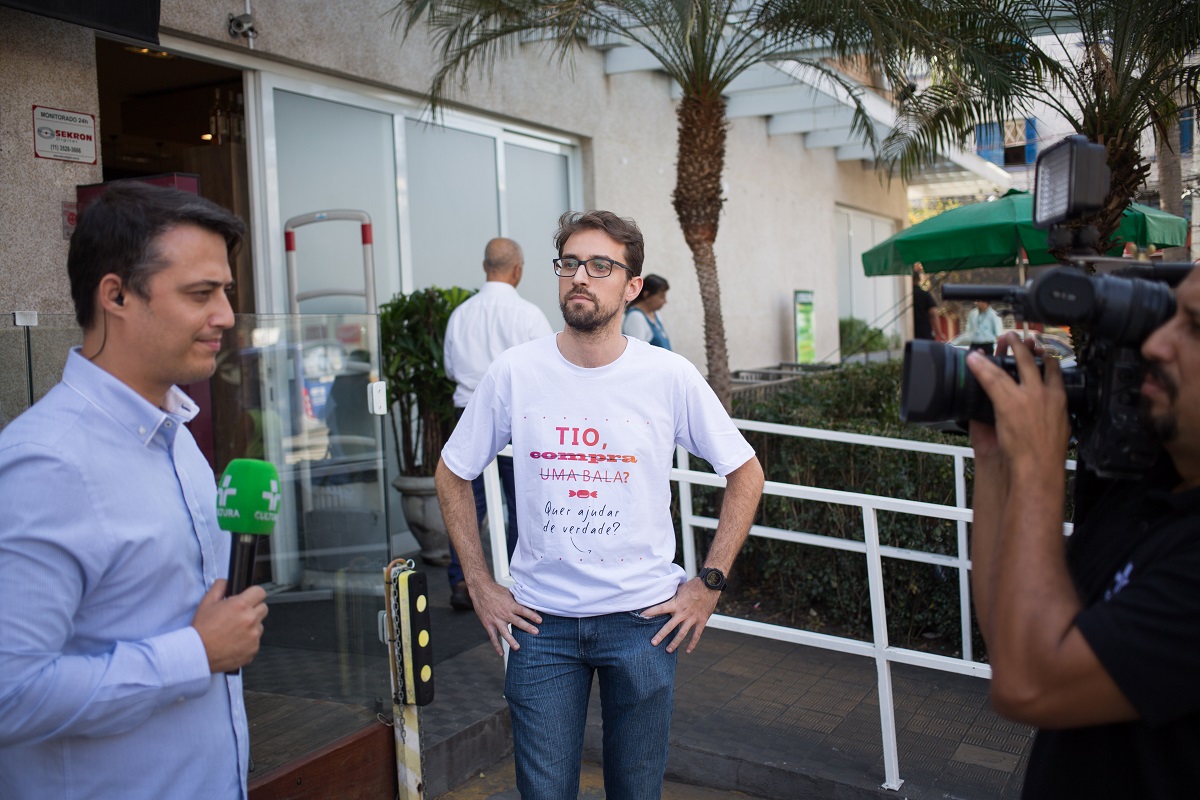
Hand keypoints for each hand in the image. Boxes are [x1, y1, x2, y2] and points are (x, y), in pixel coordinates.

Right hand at [191, 580, 268, 673]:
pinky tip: (235, 641)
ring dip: (251, 626)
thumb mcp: (206, 602)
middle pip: (263, 608)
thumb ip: (219, 587)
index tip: (249, 598)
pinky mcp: (253, 649)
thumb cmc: (202, 630)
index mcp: (240, 606)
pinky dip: (248, 641)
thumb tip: (227, 581)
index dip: (253, 594)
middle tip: (239, 615)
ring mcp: (253, 636)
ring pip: (260, 626)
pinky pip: (256, 641)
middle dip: (253, 609)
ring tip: (234, 631)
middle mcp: (250, 620)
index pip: (260, 592)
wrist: (199, 653)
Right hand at [468, 577, 541, 655]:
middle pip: (517, 622)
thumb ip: (518, 600)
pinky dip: (497, 646)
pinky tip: (501, 653)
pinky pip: (493, 637)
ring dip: (511, 640)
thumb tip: (530, 602)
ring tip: (518, 648)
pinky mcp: (488, 624)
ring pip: (504, 632)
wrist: (480, 590)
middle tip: (536, 632)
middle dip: (527, 627)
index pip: (523, 610)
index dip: (532, 615)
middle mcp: (504, 613)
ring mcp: (496, 620)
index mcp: (510, 604)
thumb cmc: (496, 590)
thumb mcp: (509, 593)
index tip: (540, 620)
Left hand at [642, 578, 719, 653]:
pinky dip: (692, 643)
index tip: (642, 616)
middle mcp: (683, 612)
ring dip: (675, 643)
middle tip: (653, 643)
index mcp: (676, 603)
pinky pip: (696, 635)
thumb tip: (662, 594)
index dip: (650, 612)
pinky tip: (688, 650)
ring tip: (668, 650)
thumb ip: (672, 595)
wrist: (710, 585)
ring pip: (682, 634)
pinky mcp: (701, 621)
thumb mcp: (680, 588)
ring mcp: (692, 618)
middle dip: (660, 635)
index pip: (660, 608)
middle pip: (669, 626)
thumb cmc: (693, 585)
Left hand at [966, 332, 1068, 476]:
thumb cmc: (1048, 454)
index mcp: (1058, 398)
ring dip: (1006, 349)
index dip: (1046, 358)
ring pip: (1013, 365)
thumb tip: (1050, 412)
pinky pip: (991, 380)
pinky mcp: (1007, 402)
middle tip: (1018, 337)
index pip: (1055, 370)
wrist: (1039, 466)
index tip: (1041, 351)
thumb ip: (1053, 414)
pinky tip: (974, 359)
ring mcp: (1025, 396)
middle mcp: (1043, 393)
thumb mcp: (1060, 428)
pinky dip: (981, 368)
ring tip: (1001, 339)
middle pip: (1033, 362)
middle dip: (1025, 346)